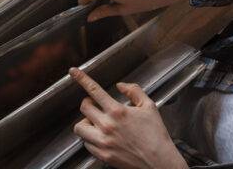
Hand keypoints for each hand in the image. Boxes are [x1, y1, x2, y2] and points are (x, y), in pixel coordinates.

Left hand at [69, 67, 188, 168]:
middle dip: (88, 103)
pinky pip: (86, 144)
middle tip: (95, 105)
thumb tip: (121, 85)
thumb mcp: (149, 106)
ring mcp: (103, 142)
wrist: (159, 161)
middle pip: (84, 108)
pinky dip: (90, 138)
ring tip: (95, 122)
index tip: (73, 72)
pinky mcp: (102, 155)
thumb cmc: (156, 135)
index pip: (94, 90)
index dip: (81, 78)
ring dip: (86, 122)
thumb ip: (134, 91)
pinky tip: (101, 137)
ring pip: (80, 127)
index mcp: (117, 111)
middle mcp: (107, 126)